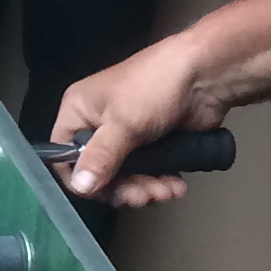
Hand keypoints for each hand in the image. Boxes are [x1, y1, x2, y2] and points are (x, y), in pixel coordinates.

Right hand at [50, 38, 221, 204]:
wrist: (207, 76)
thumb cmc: (155, 86)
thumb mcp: (123, 122)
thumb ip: (100, 157)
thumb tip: (80, 187)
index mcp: (79, 111)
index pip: (63, 154)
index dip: (80, 178)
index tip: (104, 191)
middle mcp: (98, 125)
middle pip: (97, 173)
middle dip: (123, 188)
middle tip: (144, 195)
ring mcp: (126, 138)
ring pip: (124, 178)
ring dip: (145, 189)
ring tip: (167, 189)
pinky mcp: (152, 146)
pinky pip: (147, 175)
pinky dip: (159, 184)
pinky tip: (175, 186)